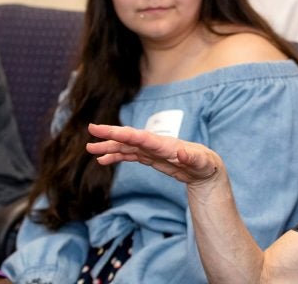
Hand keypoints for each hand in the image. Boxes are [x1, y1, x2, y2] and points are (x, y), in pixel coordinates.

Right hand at [87, 123, 219, 183]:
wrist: (206, 168)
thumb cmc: (206, 164)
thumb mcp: (202, 163)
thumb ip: (192, 157)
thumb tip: (181, 152)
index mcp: (165, 144)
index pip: (140, 137)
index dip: (123, 133)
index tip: (107, 130)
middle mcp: (155, 144)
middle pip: (130, 138)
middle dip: (111, 134)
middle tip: (91, 130)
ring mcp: (152, 151)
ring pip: (126, 147)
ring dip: (109, 147)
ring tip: (91, 149)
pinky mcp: (151, 158)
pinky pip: (130, 156)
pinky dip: (117, 156)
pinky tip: (103, 160)